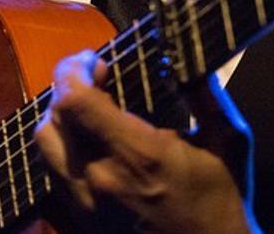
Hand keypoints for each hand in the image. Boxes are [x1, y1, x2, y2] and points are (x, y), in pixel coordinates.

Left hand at [34, 50, 257, 233]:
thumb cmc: (220, 203)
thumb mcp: (227, 142)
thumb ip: (205, 94)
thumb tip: (188, 56)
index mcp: (138, 154)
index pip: (75, 100)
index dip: (74, 70)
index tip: (95, 60)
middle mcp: (102, 178)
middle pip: (53, 118)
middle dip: (68, 88)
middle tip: (95, 78)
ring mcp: (86, 204)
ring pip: (46, 145)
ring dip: (61, 118)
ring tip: (89, 110)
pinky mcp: (81, 220)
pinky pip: (53, 173)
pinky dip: (63, 148)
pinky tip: (90, 143)